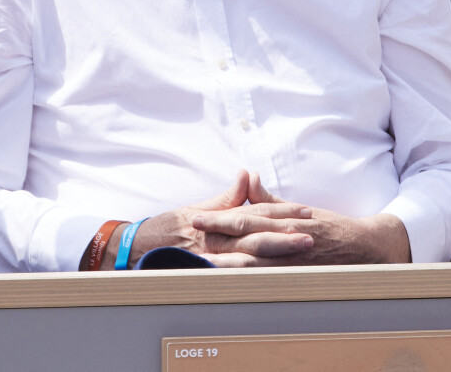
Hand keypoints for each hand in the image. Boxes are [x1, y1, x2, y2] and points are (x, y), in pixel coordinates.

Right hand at [114, 171, 312, 268]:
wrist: (138, 245)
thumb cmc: (171, 226)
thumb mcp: (200, 206)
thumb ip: (228, 196)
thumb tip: (247, 175)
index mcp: (220, 217)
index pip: (256, 212)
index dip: (282, 212)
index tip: (305, 211)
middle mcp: (217, 234)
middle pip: (257, 232)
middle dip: (286, 232)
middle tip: (312, 231)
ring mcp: (210, 254)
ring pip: (248, 253)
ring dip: (276, 252)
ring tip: (300, 251)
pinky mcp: (203, 270)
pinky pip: (227, 273)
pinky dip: (247, 273)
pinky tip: (266, 275)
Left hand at [192, 174, 411, 266]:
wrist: (364, 246)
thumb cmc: (327, 226)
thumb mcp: (297, 208)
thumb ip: (269, 199)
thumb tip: (247, 178)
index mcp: (285, 217)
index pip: (248, 215)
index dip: (222, 216)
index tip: (199, 217)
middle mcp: (289, 235)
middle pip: (248, 235)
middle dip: (220, 235)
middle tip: (194, 236)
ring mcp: (295, 257)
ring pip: (258, 259)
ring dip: (230, 261)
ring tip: (205, 262)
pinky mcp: (302, 274)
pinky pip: (273, 278)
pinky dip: (253, 280)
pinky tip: (235, 283)